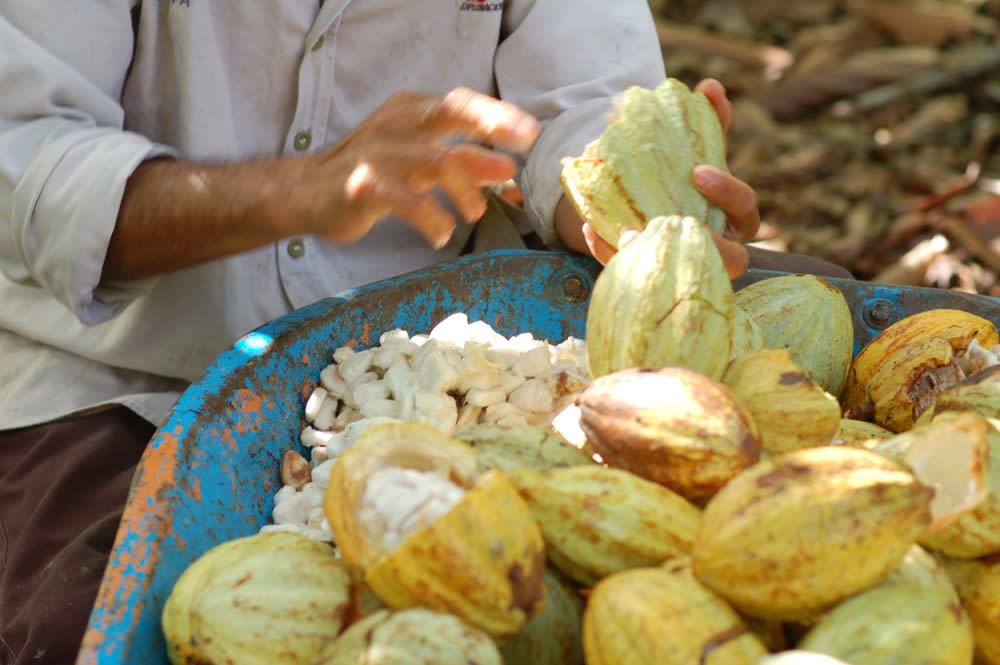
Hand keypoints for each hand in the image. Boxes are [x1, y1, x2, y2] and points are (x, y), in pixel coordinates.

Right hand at [278, 87, 539, 248]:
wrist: (306, 192)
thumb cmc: (372, 174)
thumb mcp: (419, 162)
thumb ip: (461, 162)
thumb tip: (508, 171)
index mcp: (412, 110)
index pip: (461, 103)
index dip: (497, 116)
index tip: (529, 135)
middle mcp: (397, 124)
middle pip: (451, 115)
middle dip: (490, 132)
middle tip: (513, 164)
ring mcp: (379, 152)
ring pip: (436, 162)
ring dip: (465, 192)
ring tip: (474, 214)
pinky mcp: (363, 185)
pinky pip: (407, 200)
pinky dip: (432, 220)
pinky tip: (439, 235)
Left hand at [560, 78, 757, 277]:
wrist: (646, 204)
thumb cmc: (684, 179)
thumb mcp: (694, 152)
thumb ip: (707, 123)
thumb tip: (709, 87)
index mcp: (734, 217)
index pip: (746, 210)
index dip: (729, 192)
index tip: (697, 172)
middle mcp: (718, 248)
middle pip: (732, 258)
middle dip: (712, 242)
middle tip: (678, 219)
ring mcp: (684, 265)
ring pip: (679, 270)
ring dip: (654, 252)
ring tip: (628, 234)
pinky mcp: (650, 274)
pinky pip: (632, 270)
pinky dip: (608, 250)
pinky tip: (589, 228)